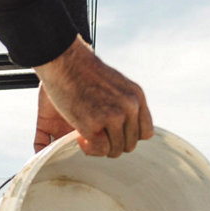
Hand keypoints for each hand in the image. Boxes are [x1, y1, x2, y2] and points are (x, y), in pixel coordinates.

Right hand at [33, 37, 153, 157]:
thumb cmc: (83, 72)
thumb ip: (124, 105)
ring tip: (86, 134)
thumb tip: (123, 129)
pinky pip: (100, 150)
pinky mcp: (94, 123)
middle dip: (112, 143)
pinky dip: (89, 149)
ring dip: (100, 147)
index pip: (145, 132)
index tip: (113, 132)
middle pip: (130, 143)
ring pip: (116, 149)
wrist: (64, 60)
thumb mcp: (116, 85)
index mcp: (136, 96)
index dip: (128, 136)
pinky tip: (80, 137)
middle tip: (95, 134)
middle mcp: (130, 106)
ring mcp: (113, 116)